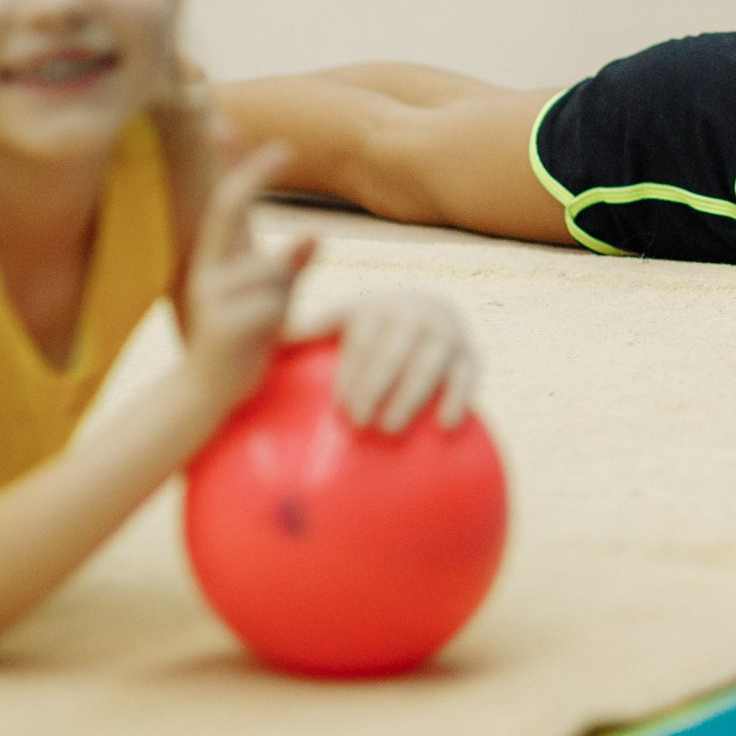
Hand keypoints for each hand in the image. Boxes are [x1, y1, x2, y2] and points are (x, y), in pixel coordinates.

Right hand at [181, 137, 313, 414]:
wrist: (209, 395)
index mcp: (221, 256)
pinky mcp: (216, 321)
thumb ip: (291, 267)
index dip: (228, 162)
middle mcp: (208, 266)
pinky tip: (262, 340)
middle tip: (283, 148)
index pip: (225, 198)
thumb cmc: (247, 340)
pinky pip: (269, 304)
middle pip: (228, 206)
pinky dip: (278, 320)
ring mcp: (208, 292)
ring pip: (270, 270)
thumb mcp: (274, 298)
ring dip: (283, 295)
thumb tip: (315, 234)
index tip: (224, 121)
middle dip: (252, 174)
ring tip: (267, 325)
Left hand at [304, 293, 479, 432]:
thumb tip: (265, 343)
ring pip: (430, 363)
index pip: (365, 340)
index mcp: (377, 308)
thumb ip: (307, 332)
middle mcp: (415, 314)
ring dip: (411, 394)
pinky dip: (458, 397)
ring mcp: (447, 333)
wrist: (426, 310)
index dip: (354, 371)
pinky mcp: (470, 354)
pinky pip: (468, 375)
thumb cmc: (369, 328)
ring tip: (391, 428)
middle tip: (360, 422)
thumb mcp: (341, 320)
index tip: (342, 405)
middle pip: (395, 351)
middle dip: (377, 385)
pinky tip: (445, 425)